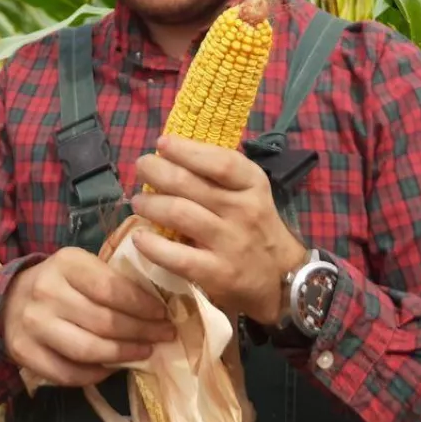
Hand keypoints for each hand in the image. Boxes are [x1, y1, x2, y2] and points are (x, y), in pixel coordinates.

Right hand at [0, 246, 176, 387]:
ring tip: (143, 353)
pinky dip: (96, 374)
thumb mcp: (81, 268)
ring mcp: (33, 323)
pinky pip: (68, 373)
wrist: (8, 300)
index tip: (163, 315)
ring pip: (89, 350)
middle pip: (104, 321)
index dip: (142, 306)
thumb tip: (157, 308)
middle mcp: (46, 291)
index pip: (112, 288)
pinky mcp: (24, 351)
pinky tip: (111, 368)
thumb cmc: (59, 283)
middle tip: (163, 337)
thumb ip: (111, 281)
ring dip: (123, 355)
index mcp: (66, 263)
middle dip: (141, 332)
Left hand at [130, 133, 308, 324]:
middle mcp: (243, 210)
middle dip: (157, 171)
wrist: (282, 279)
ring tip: (138, 202)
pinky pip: (178, 256)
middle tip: (142, 168)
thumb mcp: (248, 193)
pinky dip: (153, 245)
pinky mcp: (218, 273)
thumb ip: (217, 175)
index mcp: (252, 185)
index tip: (162, 143)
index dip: (187, 150)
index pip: (220, 161)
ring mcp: (231, 243)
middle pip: (189, 183)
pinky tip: (140, 238)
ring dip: (151, 204)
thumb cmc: (254, 227)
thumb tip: (170, 153)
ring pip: (179, 213)